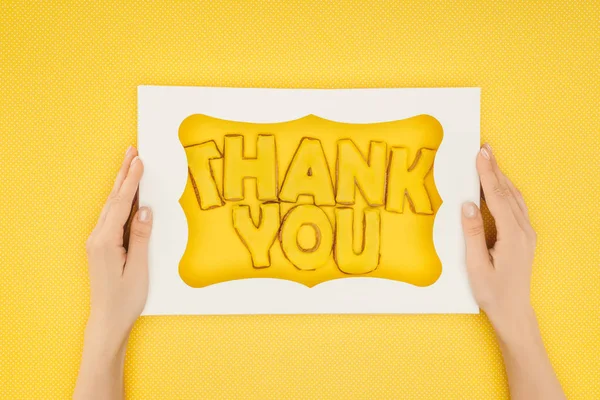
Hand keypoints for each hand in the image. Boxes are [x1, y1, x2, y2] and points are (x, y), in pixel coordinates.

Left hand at [75, 146, 151, 399]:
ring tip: (130, 164)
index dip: (131, 181)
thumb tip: (144, 210)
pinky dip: (120, 200)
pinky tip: (126, 194)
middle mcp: (97, 237)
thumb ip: (141, 237)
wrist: (107, 320)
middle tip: (132, 151)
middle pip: (112, 199)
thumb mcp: (138, 269)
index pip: (121, 204)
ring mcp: (97, 241)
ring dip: (121, 184)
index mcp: (105, 242)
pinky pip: (112, 216)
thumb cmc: (124, 299)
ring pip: (111, 205)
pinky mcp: (101, 245)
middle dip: (123, 174)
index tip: (139, 161)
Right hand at [461, 144, 565, 399]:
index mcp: (512, 236)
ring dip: (501, 178)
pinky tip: (498, 186)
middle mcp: (524, 231)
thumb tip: (467, 204)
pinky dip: (506, 191)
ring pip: (514, 198)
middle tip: (484, 148)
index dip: (488, 173)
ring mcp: (527, 234)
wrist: (513, 311)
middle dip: (495, 169)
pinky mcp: (524, 237)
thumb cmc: (492, 292)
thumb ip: (472, 233)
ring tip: (489, 161)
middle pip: (508, 192)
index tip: (481, 154)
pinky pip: (516, 206)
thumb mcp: (476, 265)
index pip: (498, 197)